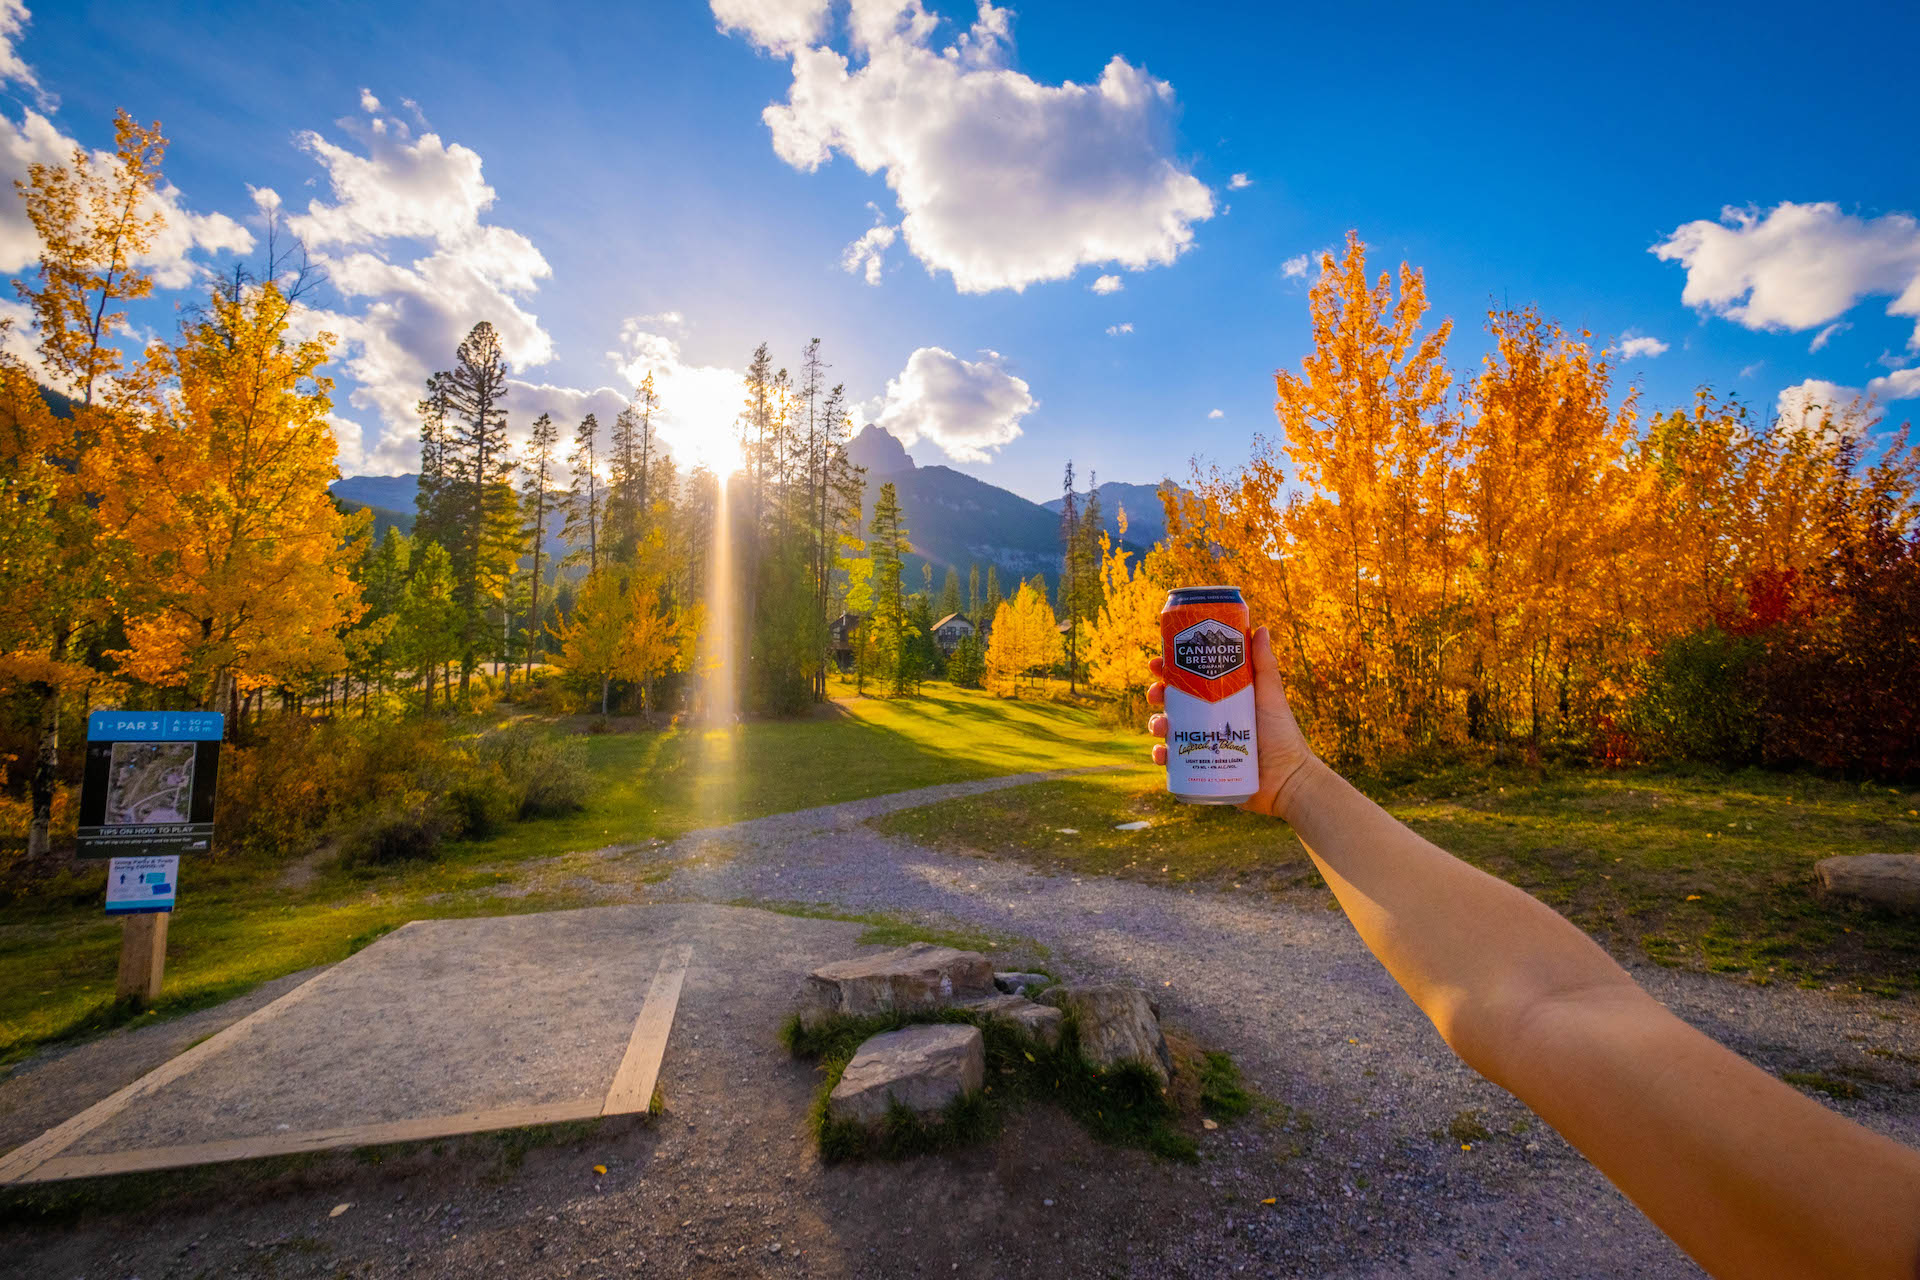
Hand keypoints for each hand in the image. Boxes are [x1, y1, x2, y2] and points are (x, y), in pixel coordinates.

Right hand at [1147, 625, 1319, 821]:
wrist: (1288, 780)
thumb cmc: (1283, 736)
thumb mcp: (1270, 696)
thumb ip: (1265, 665)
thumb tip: (1259, 628)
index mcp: (1221, 700)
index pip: (1190, 680)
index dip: (1170, 670)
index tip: (1157, 662)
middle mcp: (1209, 720)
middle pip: (1174, 703)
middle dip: (1158, 695)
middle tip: (1157, 693)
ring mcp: (1203, 745)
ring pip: (1169, 730)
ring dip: (1156, 724)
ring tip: (1162, 726)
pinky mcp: (1202, 769)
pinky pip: (1175, 763)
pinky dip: (1162, 756)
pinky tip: (1162, 754)